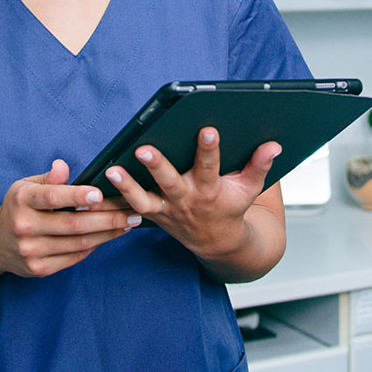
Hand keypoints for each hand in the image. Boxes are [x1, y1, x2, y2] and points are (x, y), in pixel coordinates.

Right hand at [0, 159, 140, 278]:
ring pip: (78, 244)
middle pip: (73, 224)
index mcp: (21, 200)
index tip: (100, 194)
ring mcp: (31, 251)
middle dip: (107, 218)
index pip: (52, 197)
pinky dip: (94, 246)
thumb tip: (63, 166)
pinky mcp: (39, 269)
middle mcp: (24, 227)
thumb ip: (48, 179)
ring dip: (107, 233)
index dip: (76, 195)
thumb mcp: (26, 186)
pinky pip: (74, 258)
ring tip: (128, 223)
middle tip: (132, 211)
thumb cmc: (18, 207)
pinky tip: (109, 235)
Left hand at [104, 129, 281, 262]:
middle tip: (143, 149)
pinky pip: (131, 208)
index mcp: (210, 190)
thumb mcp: (249, 188)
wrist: (218, 243)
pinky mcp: (152, 213)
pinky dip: (115, 200)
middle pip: (169, 181)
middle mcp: (186, 199)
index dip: (209, 148)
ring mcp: (167, 208)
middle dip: (157, 165)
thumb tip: (274, 144)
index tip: (207, 128)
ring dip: (127, 186)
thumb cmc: (231, 208)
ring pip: (143, 199)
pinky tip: (97, 187)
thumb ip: (259, 165)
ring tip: (112, 170)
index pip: (210, 166)